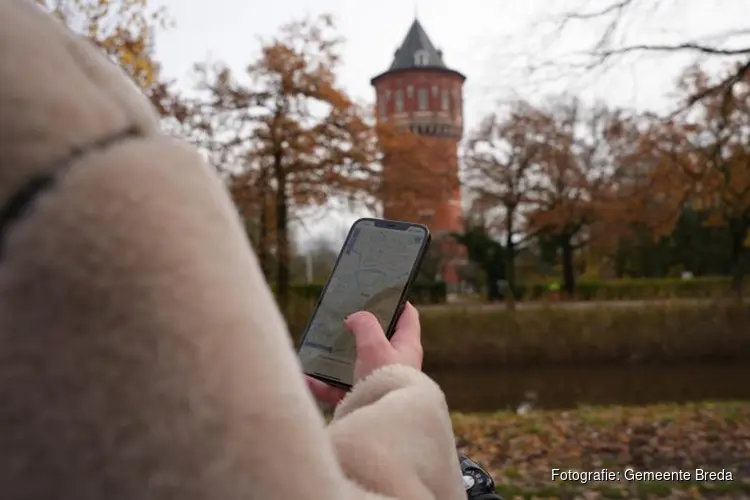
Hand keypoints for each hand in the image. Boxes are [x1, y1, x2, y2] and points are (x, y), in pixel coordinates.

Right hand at [306, 302, 422, 405]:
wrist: (384, 427)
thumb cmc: (386, 381)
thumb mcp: (375, 345)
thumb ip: (365, 325)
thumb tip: (355, 318)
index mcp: (406, 347)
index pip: (407, 316)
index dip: (396, 301)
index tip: (380, 291)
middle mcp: (395, 364)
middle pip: (377, 340)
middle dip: (358, 330)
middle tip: (341, 316)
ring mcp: (378, 382)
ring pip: (354, 365)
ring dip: (335, 358)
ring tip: (317, 347)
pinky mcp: (362, 400)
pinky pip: (338, 389)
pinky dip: (322, 384)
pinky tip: (305, 378)